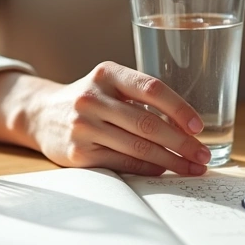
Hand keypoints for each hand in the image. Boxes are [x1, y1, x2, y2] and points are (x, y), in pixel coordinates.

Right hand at [23, 62, 211, 176]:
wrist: (42, 114)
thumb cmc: (90, 100)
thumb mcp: (110, 85)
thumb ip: (142, 98)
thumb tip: (187, 128)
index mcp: (108, 74)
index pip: (152, 88)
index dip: (180, 108)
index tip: (198, 127)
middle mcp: (93, 97)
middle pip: (148, 123)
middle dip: (182, 143)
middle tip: (202, 156)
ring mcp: (84, 125)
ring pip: (138, 146)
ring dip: (170, 160)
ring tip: (190, 167)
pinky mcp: (78, 152)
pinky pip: (122, 162)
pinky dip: (147, 168)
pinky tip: (163, 170)